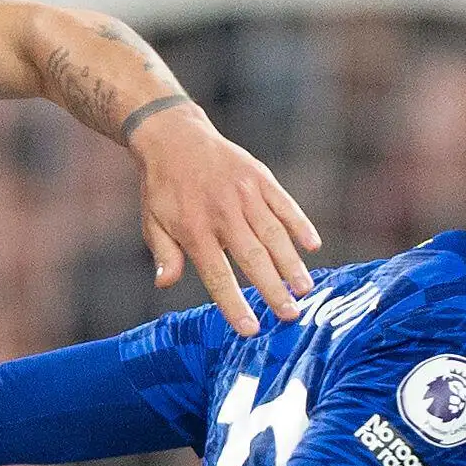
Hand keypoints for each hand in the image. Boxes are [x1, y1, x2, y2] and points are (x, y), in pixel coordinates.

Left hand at [133, 109, 318, 337]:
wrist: (174, 136)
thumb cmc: (163, 188)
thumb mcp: (152, 222)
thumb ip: (164, 254)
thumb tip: (164, 283)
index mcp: (195, 230)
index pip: (218, 275)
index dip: (234, 304)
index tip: (251, 329)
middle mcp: (223, 213)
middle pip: (253, 258)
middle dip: (273, 290)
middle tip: (291, 315)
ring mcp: (245, 193)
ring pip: (274, 234)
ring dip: (292, 264)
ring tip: (304, 289)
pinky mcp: (260, 178)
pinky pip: (284, 204)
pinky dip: (300, 224)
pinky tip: (312, 246)